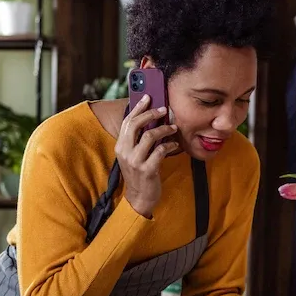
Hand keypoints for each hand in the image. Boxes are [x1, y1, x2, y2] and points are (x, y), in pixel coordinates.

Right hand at [115, 95, 178, 217]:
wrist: (139, 198)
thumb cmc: (139, 174)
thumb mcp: (134, 155)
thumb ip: (138, 140)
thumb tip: (152, 120)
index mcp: (120, 146)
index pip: (127, 121)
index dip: (138, 107)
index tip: (148, 97)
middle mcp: (125, 152)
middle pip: (136, 125)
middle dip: (151, 113)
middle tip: (164, 110)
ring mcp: (135, 161)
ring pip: (150, 136)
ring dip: (164, 129)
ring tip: (173, 128)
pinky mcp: (147, 169)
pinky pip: (160, 151)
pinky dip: (170, 145)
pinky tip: (174, 144)